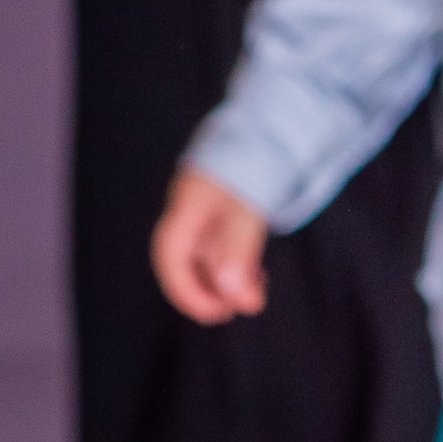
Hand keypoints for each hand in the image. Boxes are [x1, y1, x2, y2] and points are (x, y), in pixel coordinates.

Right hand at [153, 167, 269, 322]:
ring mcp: (206, 210)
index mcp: (187, 205)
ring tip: (256, 293)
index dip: (185, 290)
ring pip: (207, 256)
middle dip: (212, 290)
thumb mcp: (249, 208)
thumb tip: (232, 294)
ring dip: (228, 280)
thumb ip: (238, 249)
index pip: (171, 256)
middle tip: (243, 307)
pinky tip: (256, 273)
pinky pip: (223, 246)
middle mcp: (191, 210)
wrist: (272, 128)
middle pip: (187, 261)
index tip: (215, 313)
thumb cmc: (255, 163)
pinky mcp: (224, 210)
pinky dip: (238, 264)